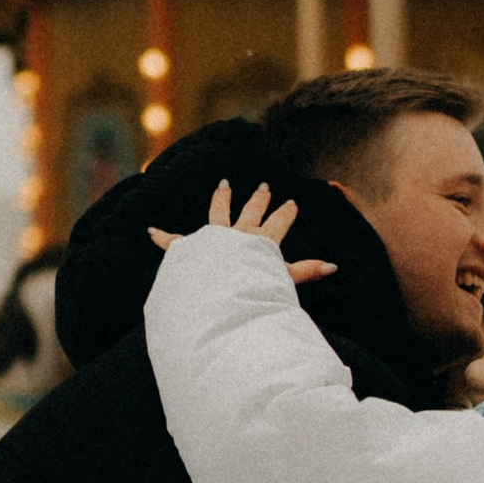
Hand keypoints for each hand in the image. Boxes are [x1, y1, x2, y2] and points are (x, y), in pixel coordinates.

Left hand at [150, 180, 334, 282]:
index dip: (286, 212)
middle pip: (251, 212)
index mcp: (261, 241)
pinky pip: (172, 243)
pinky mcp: (189, 251)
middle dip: (258, 199)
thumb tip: (335, 266)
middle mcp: (237, 235)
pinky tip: (149, 230)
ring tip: (223, 184)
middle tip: (263, 187)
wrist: (221, 298)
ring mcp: (212, 240)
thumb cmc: (255, 291)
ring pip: (217, 213)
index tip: (292, 202)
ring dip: (221, 199)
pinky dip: (161, 237)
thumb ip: (307, 272)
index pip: (278, 223)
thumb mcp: (285, 282)